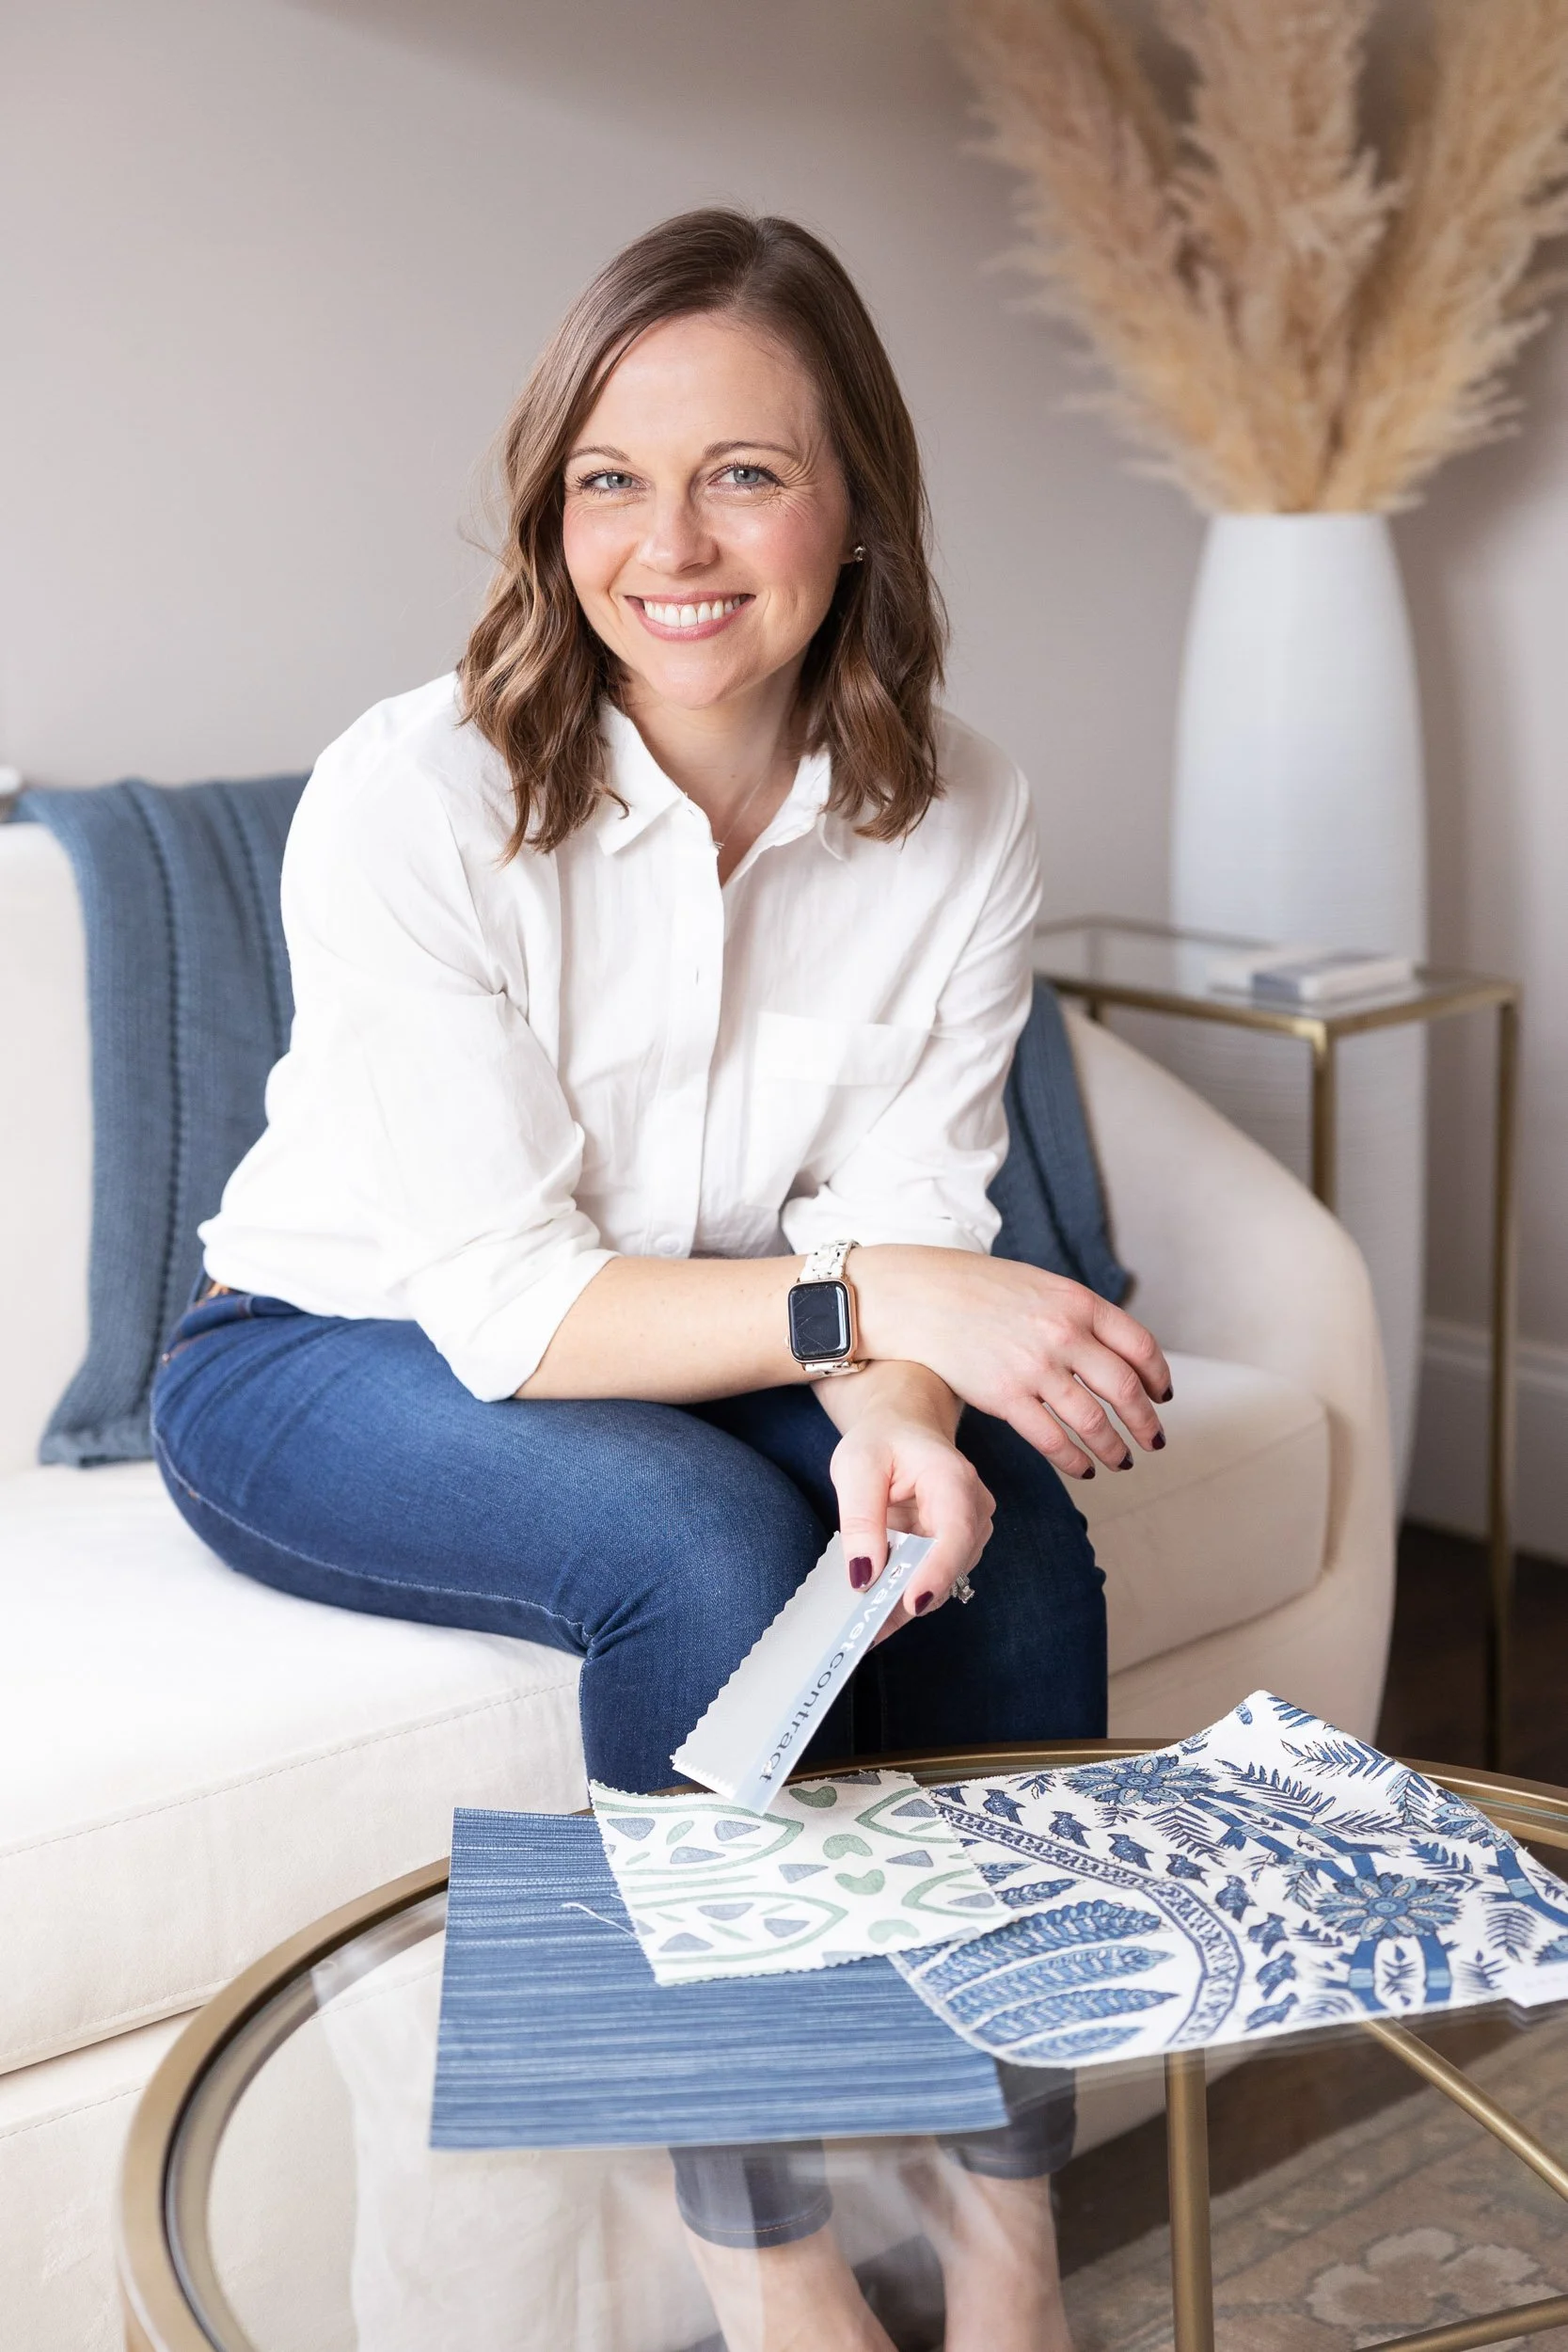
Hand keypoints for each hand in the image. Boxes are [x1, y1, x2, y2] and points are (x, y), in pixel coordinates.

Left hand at [825, 1380, 993, 1634]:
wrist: (903, 1429)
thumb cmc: (881, 1441)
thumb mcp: (855, 1467)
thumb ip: (860, 1519)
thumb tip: (863, 1575)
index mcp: (953, 1478)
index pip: (955, 1531)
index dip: (937, 1571)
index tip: (912, 1603)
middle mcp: (973, 1508)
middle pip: (949, 1566)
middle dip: (906, 1598)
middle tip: (863, 1630)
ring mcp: (969, 1532)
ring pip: (940, 1582)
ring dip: (902, 1604)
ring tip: (860, 1626)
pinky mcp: (955, 1550)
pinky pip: (930, 1581)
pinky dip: (901, 1598)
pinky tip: (872, 1615)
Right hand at [856, 1246, 1170, 1479]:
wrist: (920, 1295)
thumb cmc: (978, 1290)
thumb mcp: (1039, 1287)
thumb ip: (1077, 1314)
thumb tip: (1112, 1352)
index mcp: (1078, 1302)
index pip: (1139, 1346)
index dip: (1157, 1377)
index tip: (1161, 1396)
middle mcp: (1063, 1334)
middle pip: (1124, 1389)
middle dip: (1145, 1422)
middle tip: (1153, 1441)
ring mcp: (1034, 1367)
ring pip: (1092, 1421)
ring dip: (1114, 1448)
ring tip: (1122, 1461)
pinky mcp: (1004, 1396)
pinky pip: (1052, 1440)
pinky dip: (1074, 1461)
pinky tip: (1083, 1470)